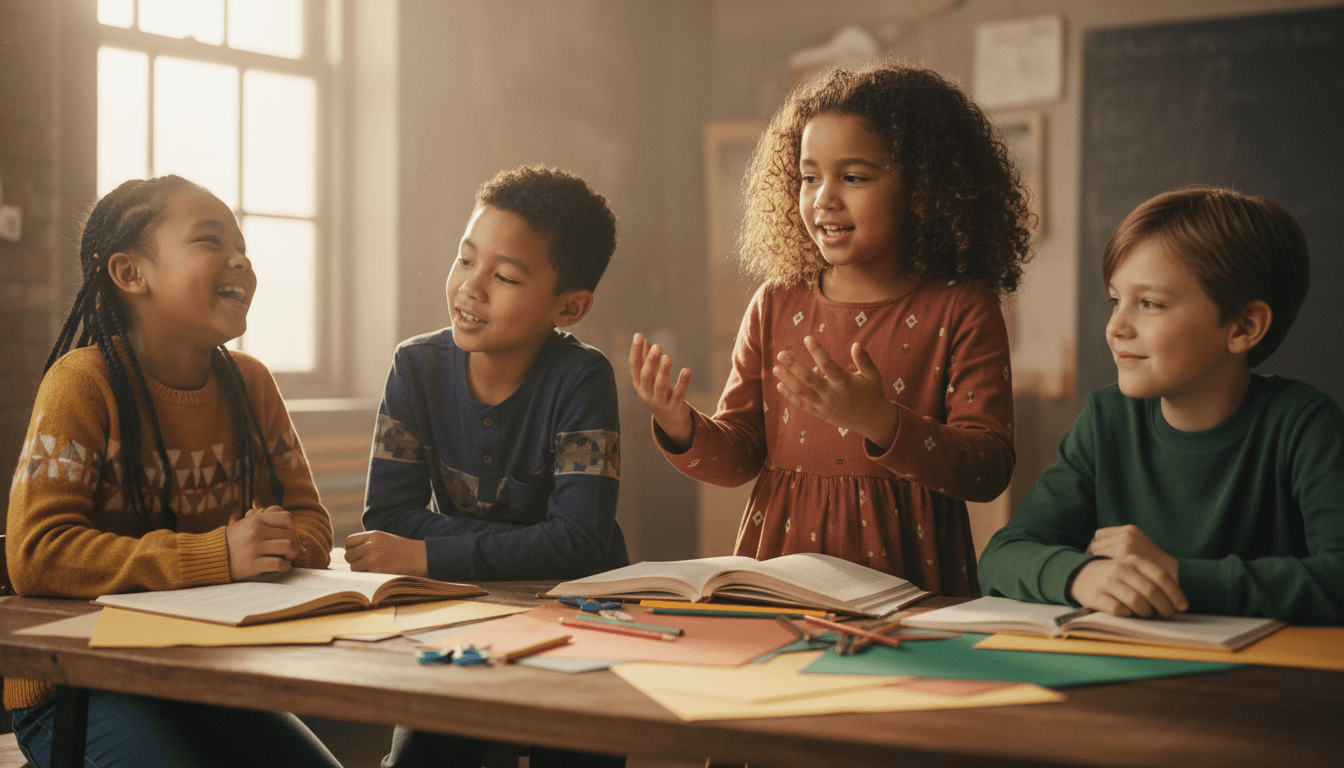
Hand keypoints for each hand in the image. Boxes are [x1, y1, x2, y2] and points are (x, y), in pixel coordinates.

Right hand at [225, 505, 298, 580]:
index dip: (294, 527)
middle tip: (292, 550)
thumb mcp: (246, 523)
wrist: (210, 556)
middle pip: (290, 535)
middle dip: (295, 544)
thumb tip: (284, 516)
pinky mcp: (253, 564)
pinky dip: (285, 566)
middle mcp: (256, 532)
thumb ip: (264, 518)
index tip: (293, 535)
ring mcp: (255, 548)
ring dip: (292, 554)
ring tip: (288, 557)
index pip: (286, 517)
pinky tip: (283, 566)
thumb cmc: (232, 540)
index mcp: (256, 520)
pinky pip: (279, 564)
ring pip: (288, 547)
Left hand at [345, 531, 427, 576]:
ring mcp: (373, 558)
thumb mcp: (386, 539)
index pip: (349, 542)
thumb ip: (369, 543)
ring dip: (360, 571)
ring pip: (353, 568)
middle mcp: (371, 545)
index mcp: (374, 535)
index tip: (359, 555)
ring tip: (375, 570)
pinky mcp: (376, 570)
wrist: (421, 558)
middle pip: (349, 556)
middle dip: (355, 562)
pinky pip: (362, 576)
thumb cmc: (404, 551)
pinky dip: (367, 577)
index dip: (351, 550)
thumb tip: (351, 555)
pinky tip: (379, 574)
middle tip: (367, 566)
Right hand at [629, 332, 693, 449]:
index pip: (634, 366)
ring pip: (659, 386)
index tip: (638, 335)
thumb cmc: (658, 393)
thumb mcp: (651, 377)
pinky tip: (686, 370)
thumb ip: (647, 359)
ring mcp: (660, 401)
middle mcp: (647, 393)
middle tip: (657, 346)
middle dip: (650, 361)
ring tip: (668, 357)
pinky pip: (678, 394)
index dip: (635, 351)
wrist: (670, 420)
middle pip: (645, 376)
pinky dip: (682, 382)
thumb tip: (644, 339)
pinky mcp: (674, 406)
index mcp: (639, 384)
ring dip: (663, 371)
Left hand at [772, 337, 896, 447]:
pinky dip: (790, 396)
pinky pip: (802, 404)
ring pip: (801, 392)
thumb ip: (864, 360)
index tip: (807, 338)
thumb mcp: (873, 375)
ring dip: (787, 380)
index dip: (816, 351)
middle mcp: (832, 394)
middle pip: (809, 378)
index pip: (827, 364)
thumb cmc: (872, 393)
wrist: (872, 421)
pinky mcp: (820, 413)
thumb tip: (856, 344)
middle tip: (781, 354)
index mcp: (845, 382)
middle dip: (793, 366)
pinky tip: (780, 385)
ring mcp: (824, 405)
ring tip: (775, 368)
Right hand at [1068, 554, 1188, 618]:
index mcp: (1133, 560)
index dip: (1176, 593)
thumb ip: (1151, 578)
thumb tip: (1176, 601)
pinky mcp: (1096, 595)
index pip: (1161, 576)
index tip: (1183, 606)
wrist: (1079, 574)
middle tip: (1168, 614)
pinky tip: (1130, 613)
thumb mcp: (1132, 567)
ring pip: (1137, 603)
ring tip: (1148, 614)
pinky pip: (1120, 610)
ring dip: (1147, 612)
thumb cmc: (1114, 575)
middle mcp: (1121, 568)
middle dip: (1165, 607)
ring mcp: (1108, 581)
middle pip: (1152, 591)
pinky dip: (1129, 615)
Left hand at [1087, 525, 1179, 582]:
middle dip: (1092, 553)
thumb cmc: (1154, 565)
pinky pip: (1100, 559)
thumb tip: (1098, 550)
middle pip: (1096, 542)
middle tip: (1091, 566)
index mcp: (1130, 530)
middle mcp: (1126, 534)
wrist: (1172, 574)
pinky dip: (1098, 566)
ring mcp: (1124, 543)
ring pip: (1096, 551)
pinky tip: (1100, 575)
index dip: (1095, 545)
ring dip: (1093, 561)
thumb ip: (1122, 545)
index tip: (1093, 556)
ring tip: (1094, 571)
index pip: (1100, 534)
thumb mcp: (1139, 548)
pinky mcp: (1123, 555)